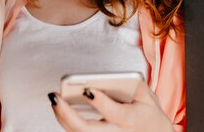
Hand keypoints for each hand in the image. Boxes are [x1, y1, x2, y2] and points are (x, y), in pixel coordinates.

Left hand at [49, 81, 173, 131]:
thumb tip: (109, 77)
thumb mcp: (147, 96)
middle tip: (55, 97)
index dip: (100, 102)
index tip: (87, 90)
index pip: (113, 112)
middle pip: (88, 130)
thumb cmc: (148, 114)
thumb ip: (131, 83)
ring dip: (63, 118)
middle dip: (68, 115)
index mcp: (130, 119)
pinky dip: (67, 122)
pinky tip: (60, 110)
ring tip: (54, 100)